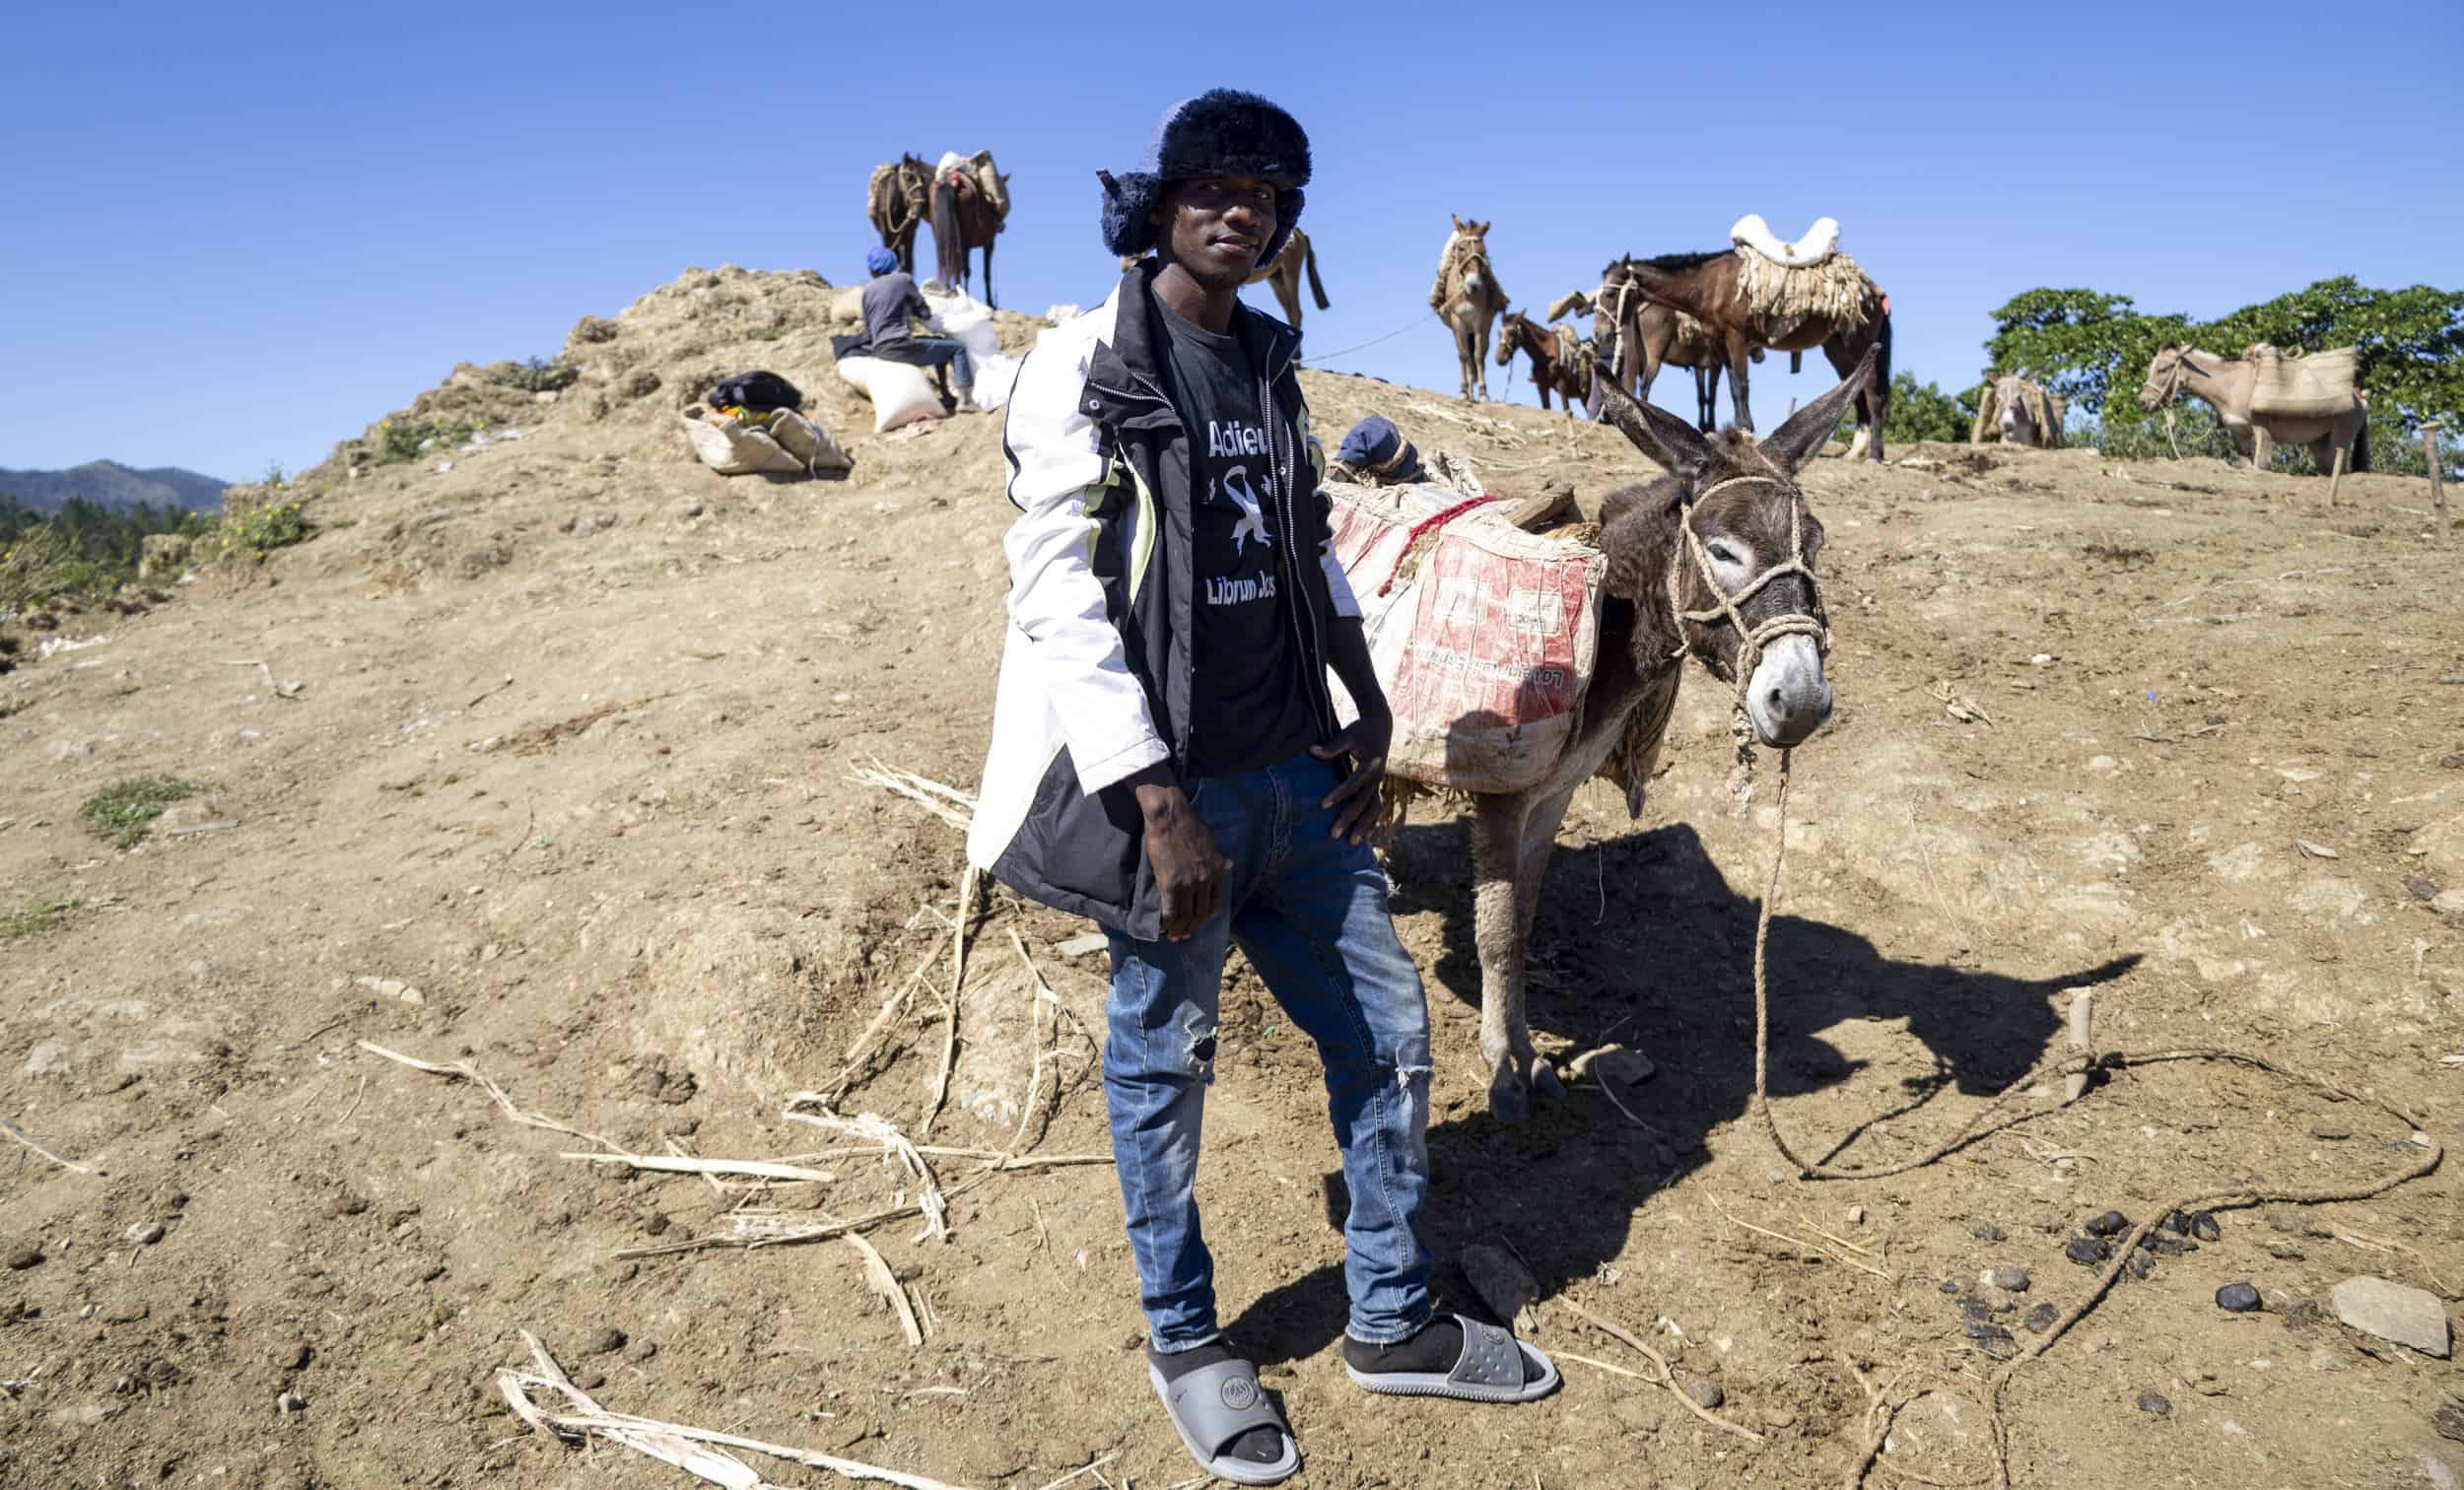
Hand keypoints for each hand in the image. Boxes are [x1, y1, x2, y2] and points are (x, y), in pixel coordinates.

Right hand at [1128, 771, 1228, 941]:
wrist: (1171, 816)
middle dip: (1193, 928)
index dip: (1206, 917)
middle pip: (1200, 913)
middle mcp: (1204, 881)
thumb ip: (1217, 859)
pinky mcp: (1169, 883)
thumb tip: (1227, 865)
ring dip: (1180, 930)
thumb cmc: (1190, 825)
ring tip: (1174, 937)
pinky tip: (1164, 928)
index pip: (1214, 903)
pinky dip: (1168, 922)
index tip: (1200, 923)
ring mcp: (1187, 884)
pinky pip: (1170, 910)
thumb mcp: (1212, 843)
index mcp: (1216, 872)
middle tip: (1185, 936)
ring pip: (1185, 915)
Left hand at [1311, 706, 1392, 845]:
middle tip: (1333, 835)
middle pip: (1363, 802)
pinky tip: (1364, 837)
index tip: (1323, 805)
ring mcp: (1379, 783)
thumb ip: (1331, 746)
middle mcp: (1378, 777)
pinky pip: (1375, 808)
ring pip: (1373, 809)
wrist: (1381, 726)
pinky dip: (1370, 822)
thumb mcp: (1348, 734)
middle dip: (1349, 819)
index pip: (1353, 783)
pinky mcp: (1377, 787)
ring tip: (1351, 843)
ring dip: (1363, 826)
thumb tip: (1311, 750)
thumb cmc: (1362, 730)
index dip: (1339, 794)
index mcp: (1371, 764)